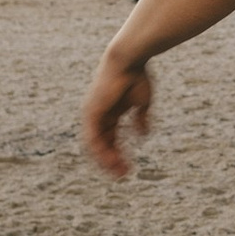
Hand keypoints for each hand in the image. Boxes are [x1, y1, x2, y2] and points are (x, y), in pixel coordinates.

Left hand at [80, 53, 153, 178]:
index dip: (119, 154)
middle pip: (102, 145)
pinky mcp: (91, 113)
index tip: (130, 168)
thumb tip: (143, 135)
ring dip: (106, 161)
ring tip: (118, 173)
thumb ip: (141, 119)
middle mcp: (99, 115)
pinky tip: (110, 162)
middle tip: (123, 175)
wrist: (129, 60)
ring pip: (95, 146)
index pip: (111, 139)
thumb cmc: (137, 76)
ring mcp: (93, 115)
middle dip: (112, 162)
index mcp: (110, 112)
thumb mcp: (142, 102)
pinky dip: (100, 152)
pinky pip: (92, 138)